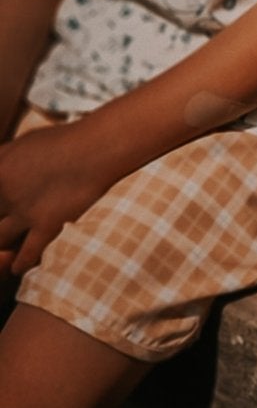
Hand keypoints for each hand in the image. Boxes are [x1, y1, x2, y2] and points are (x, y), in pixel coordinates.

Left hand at [0, 121, 120, 274]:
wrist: (97, 147)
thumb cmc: (65, 140)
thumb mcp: (24, 142)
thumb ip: (3, 158)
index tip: (1, 211)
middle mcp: (5, 191)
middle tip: (4, 229)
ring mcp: (25, 210)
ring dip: (2, 245)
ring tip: (4, 251)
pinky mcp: (46, 225)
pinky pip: (26, 254)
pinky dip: (20, 264)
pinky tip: (18, 268)